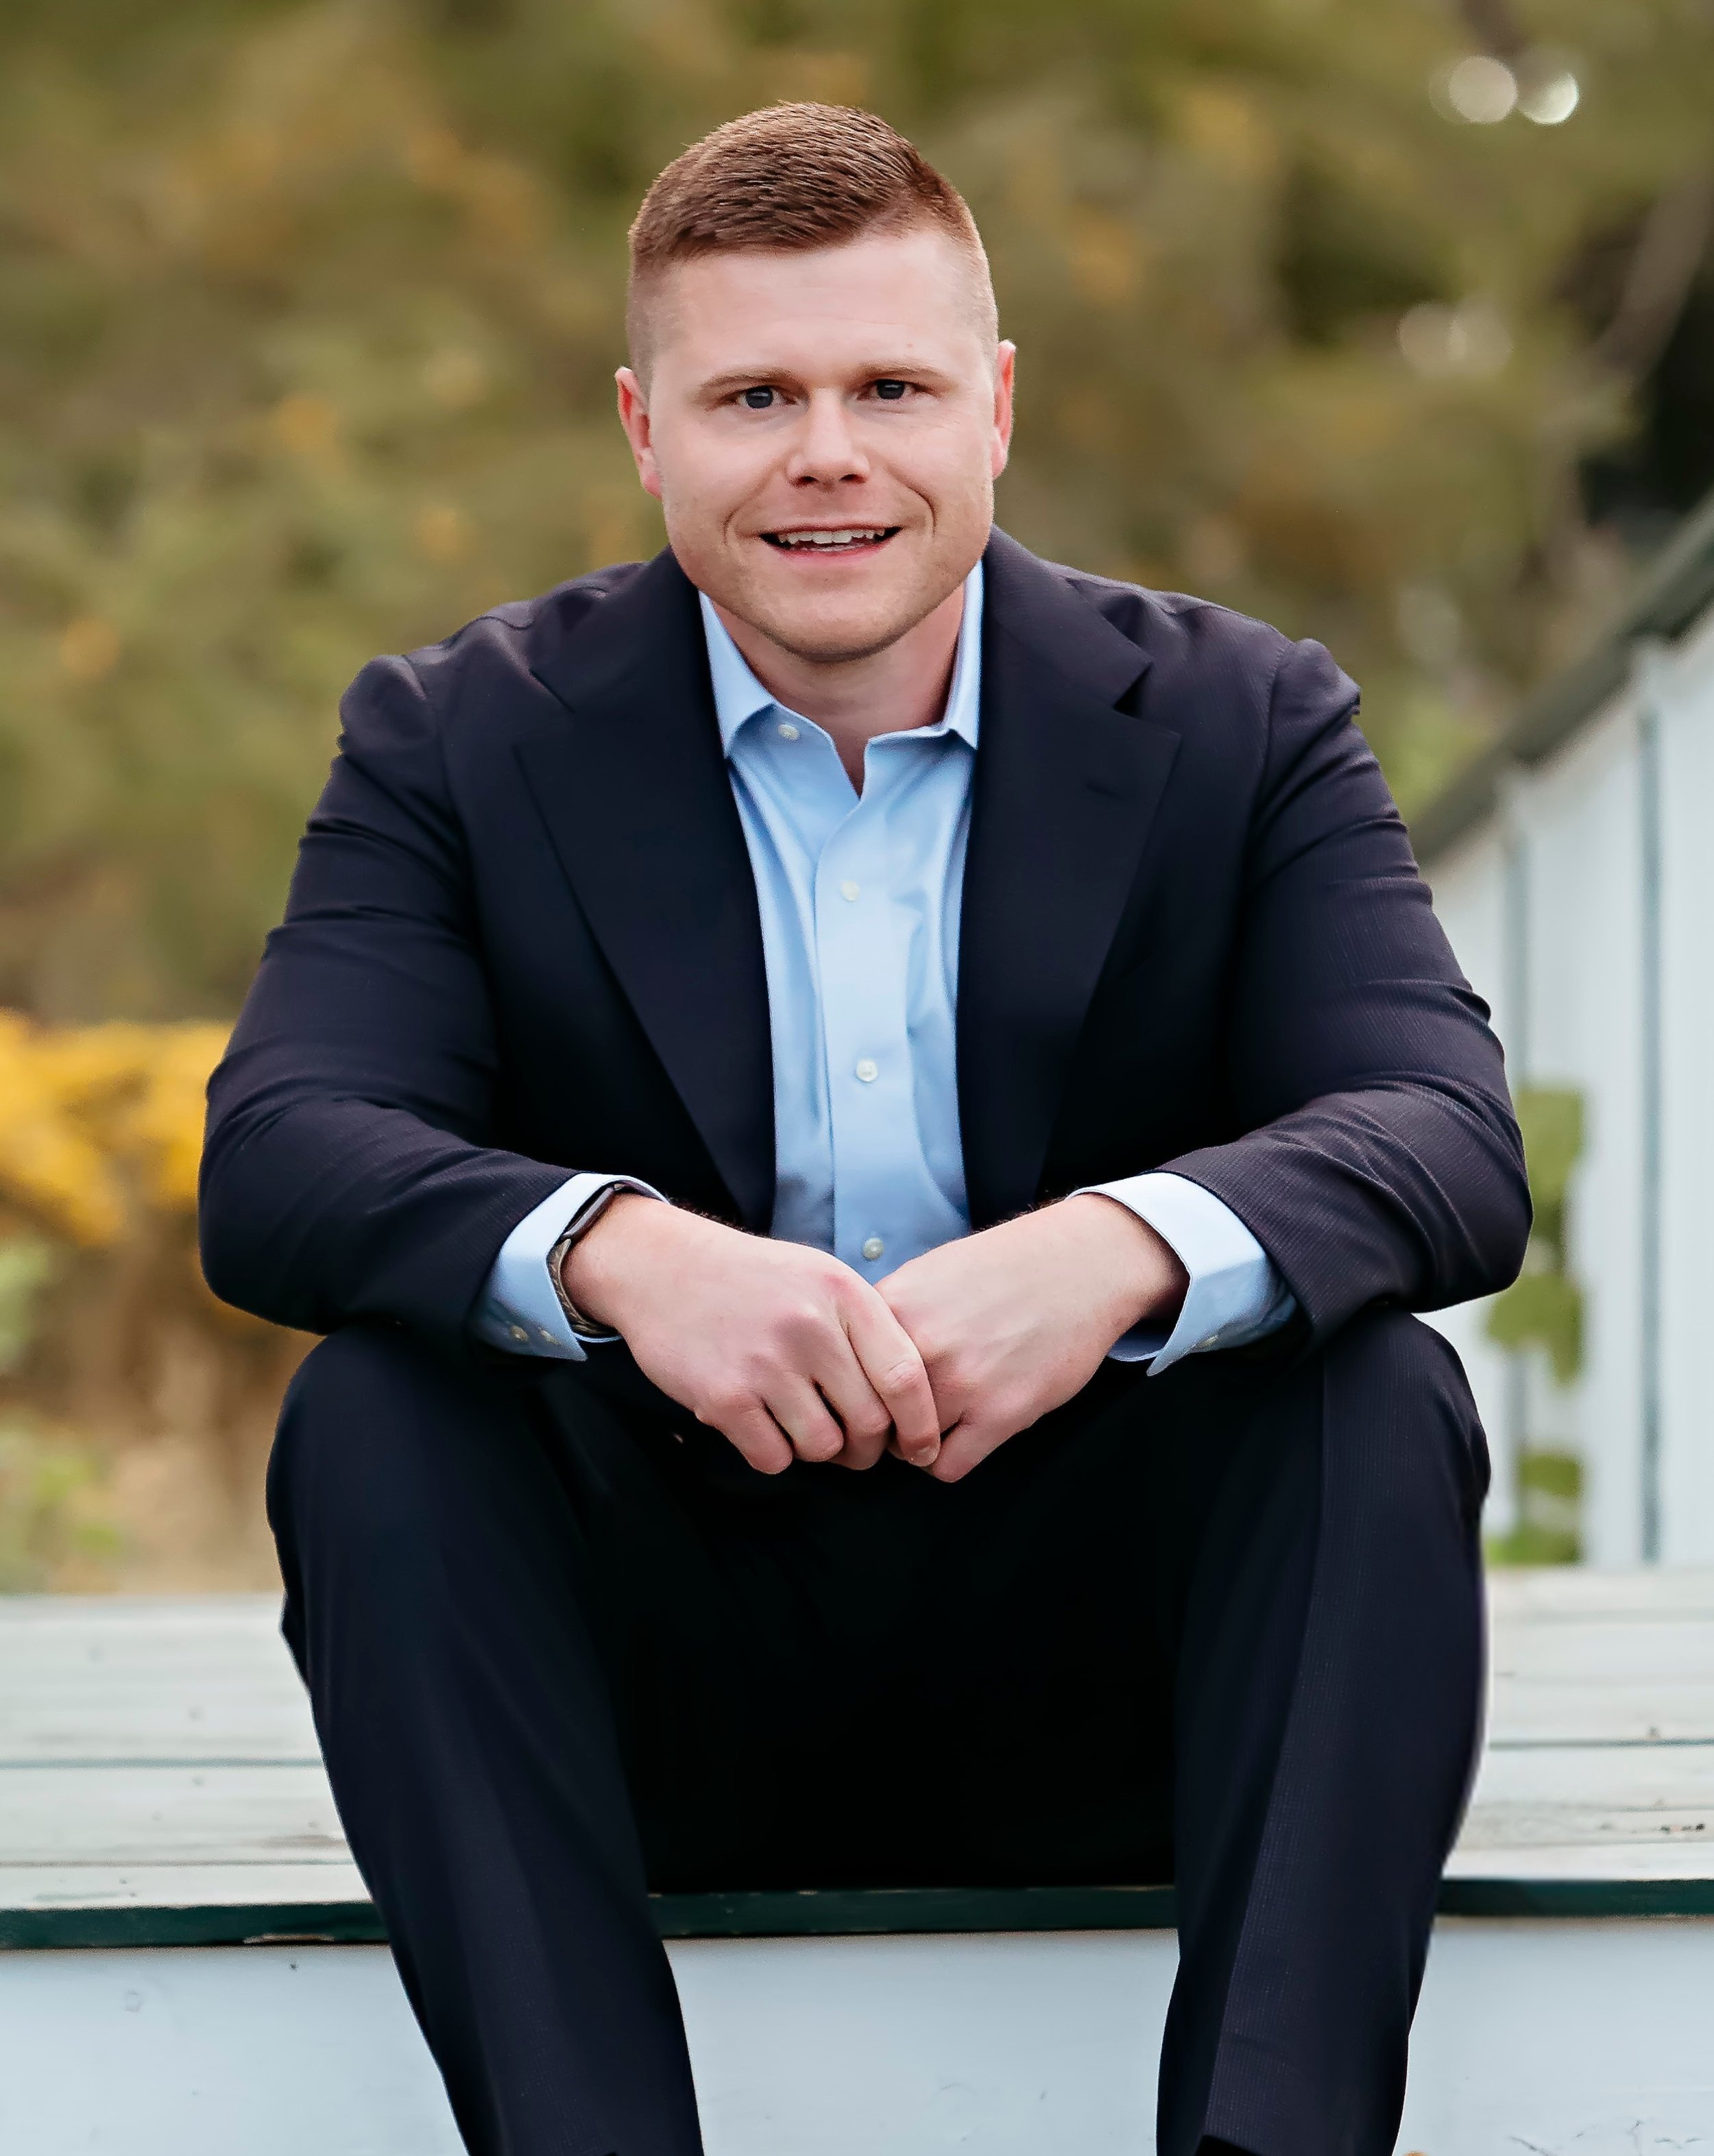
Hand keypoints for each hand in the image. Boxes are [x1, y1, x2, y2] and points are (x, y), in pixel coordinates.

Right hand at [563, 1195, 940, 1474]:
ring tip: (801, 1424)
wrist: (663, 1267)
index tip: (922, 1449)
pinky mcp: (724, 1397)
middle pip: (870, 1423)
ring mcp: (765, 1364)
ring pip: (823, 1446)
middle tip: (856, 1447)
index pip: (906, 1377)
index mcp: (843, 1295)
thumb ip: (867, 1326)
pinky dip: (774, 1453)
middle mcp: (810, 1328)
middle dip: (868, 1448)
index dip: (921, 1424)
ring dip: (818, 1449)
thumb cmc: (754, 1280)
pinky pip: (773, 1457)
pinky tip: (762, 1426)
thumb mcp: (821, 1277)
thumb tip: (913, 1400)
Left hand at [874, 1195, 1186, 1483]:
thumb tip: (850, 1358)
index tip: (860, 1402)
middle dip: (880, 1424)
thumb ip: (886, 1316)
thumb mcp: (927, 1274)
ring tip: (937, 1424)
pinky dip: (948, 1459)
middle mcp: (919, 1345)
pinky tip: (964, 1436)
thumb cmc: (1004, 1268)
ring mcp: (960, 1381)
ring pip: (905, 1447)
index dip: (848, 1392)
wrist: (1079, 1265)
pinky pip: (947, 1466)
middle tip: (897, 1421)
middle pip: (868, 1416)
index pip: (841, 1373)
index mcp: (892, 1308)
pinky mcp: (1001, 1412)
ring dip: (915, 1444)